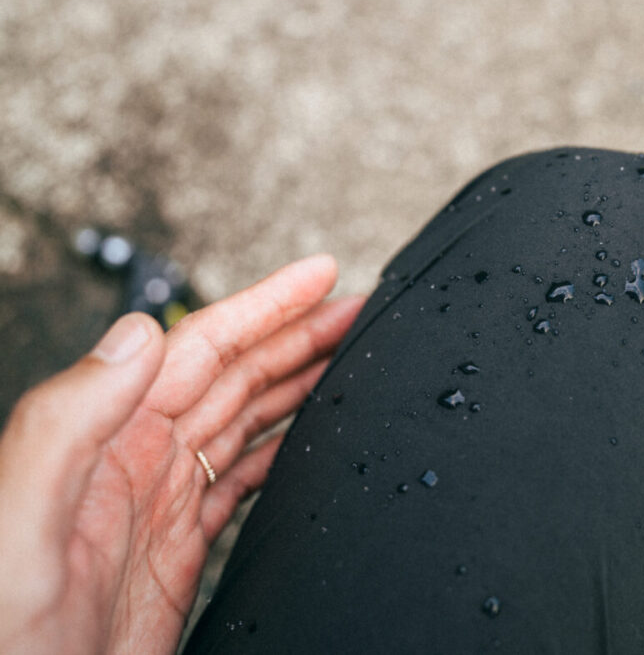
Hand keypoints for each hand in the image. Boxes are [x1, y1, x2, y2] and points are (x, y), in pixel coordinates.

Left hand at [0, 255, 363, 653]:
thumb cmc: (0, 637)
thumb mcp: (19, 519)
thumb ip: (68, 419)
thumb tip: (140, 332)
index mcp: (107, 440)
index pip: (201, 348)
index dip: (265, 306)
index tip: (320, 277)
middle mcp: (138, 460)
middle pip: (235, 374)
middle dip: (298, 333)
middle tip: (355, 309)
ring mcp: (162, 503)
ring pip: (244, 418)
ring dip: (296, 380)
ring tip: (346, 354)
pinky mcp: (179, 549)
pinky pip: (242, 477)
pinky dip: (281, 446)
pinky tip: (307, 434)